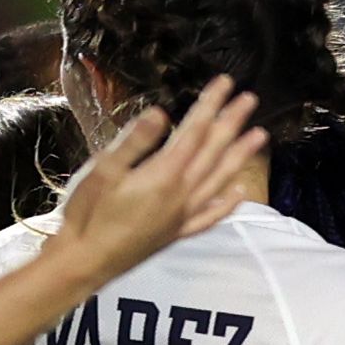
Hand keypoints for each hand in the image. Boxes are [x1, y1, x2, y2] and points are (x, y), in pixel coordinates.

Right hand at [48, 78, 265, 275]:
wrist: (85, 262)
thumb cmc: (88, 214)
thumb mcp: (104, 171)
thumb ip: (135, 141)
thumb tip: (160, 114)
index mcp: (164, 175)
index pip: (195, 131)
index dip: (211, 104)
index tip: (226, 83)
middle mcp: (181, 195)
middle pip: (214, 151)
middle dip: (232, 122)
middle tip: (250, 99)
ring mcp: (182, 216)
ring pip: (220, 180)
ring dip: (240, 156)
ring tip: (259, 136)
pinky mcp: (176, 234)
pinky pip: (210, 217)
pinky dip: (226, 204)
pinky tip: (237, 193)